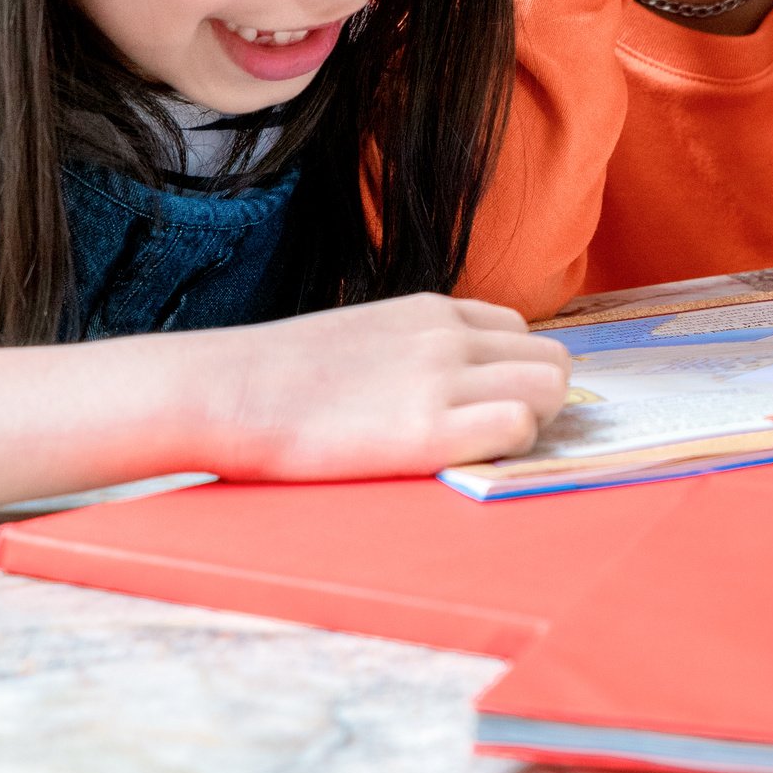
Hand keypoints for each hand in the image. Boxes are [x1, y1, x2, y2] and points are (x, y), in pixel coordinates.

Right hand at [194, 294, 573, 478]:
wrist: (222, 392)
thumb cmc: (281, 378)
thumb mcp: (365, 334)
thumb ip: (415, 346)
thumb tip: (447, 379)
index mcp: (433, 310)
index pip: (520, 331)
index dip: (513, 372)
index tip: (488, 403)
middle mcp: (449, 335)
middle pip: (550, 359)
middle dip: (538, 398)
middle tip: (496, 435)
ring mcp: (442, 379)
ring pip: (549, 389)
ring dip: (534, 422)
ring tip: (482, 451)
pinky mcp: (428, 429)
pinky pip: (519, 428)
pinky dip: (510, 448)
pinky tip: (468, 462)